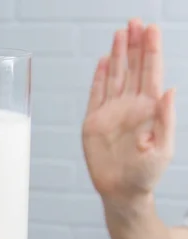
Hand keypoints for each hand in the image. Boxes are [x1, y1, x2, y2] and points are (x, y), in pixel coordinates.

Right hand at [82, 20, 175, 205]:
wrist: (121, 191)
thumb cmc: (146, 174)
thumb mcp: (163, 148)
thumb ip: (165, 119)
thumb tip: (169, 90)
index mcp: (149, 109)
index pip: (151, 73)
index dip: (151, 51)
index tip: (150, 29)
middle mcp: (131, 106)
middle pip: (134, 69)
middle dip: (135, 45)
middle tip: (134, 21)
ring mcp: (111, 112)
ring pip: (116, 77)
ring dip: (118, 55)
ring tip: (120, 33)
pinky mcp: (94, 123)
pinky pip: (96, 95)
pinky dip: (99, 78)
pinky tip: (104, 61)